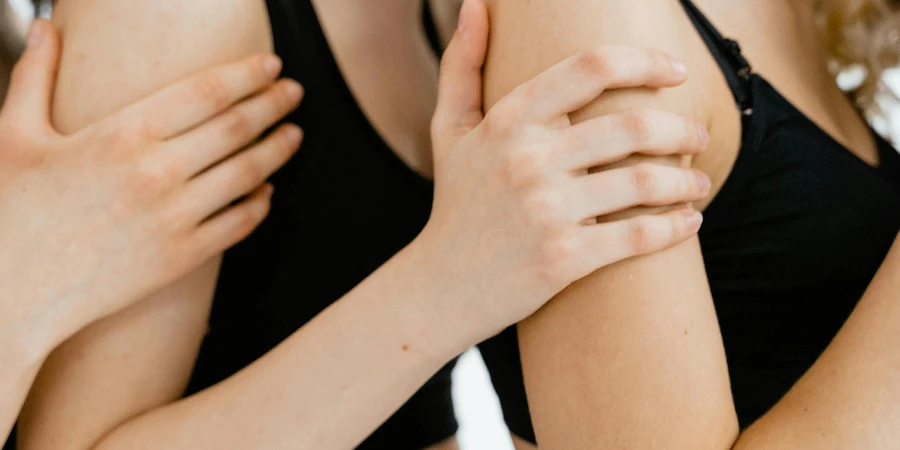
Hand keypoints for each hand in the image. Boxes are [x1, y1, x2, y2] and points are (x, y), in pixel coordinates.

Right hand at [0, 21, 302, 350]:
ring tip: (295, 134)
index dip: (248, 74)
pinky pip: (238, 224)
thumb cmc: (10, 212)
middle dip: (275, 104)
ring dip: (279, 150)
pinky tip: (267, 191)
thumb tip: (46, 27)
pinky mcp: (183, 257)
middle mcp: (158, 173)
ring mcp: (176, 217)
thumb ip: (35, 75)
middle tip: (295, 92)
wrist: (13, 295)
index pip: (208, 91)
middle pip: (238, 128)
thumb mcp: (14, 135)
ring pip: (248, 174)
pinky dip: (260, 204)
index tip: (272, 65)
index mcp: (123, 134)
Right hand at [419, 0, 709, 338]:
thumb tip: (476, 2)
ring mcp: (546, 210)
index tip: (676, 71)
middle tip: (698, 137)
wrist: (440, 287)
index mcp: (507, 120)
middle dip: (682, 130)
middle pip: (634, 125)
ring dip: (687, 181)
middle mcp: (527, 159)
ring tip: (699, 183)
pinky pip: (639, 235)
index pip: (592, 67)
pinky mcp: (563, 258)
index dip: (646, 61)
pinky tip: (690, 222)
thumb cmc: (455, 204)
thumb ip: (462, 63)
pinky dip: (676, 227)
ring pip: (645, 182)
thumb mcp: (449, 130)